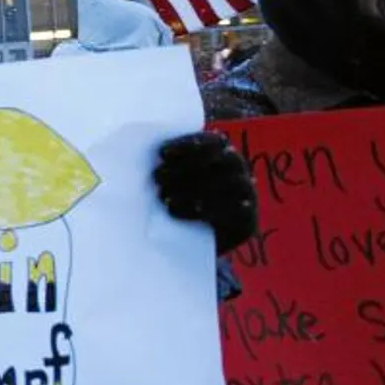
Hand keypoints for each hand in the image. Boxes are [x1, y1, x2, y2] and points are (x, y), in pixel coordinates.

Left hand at [153, 131, 257, 251]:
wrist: (189, 244)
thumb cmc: (171, 201)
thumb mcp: (166, 179)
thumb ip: (163, 163)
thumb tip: (136, 154)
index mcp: (222, 153)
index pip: (214, 141)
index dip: (190, 144)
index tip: (162, 153)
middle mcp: (239, 171)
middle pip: (225, 160)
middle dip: (189, 167)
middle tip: (157, 177)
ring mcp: (248, 195)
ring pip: (231, 184)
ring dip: (195, 189)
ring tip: (164, 199)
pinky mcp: (247, 221)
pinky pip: (234, 212)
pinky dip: (205, 210)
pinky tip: (177, 212)